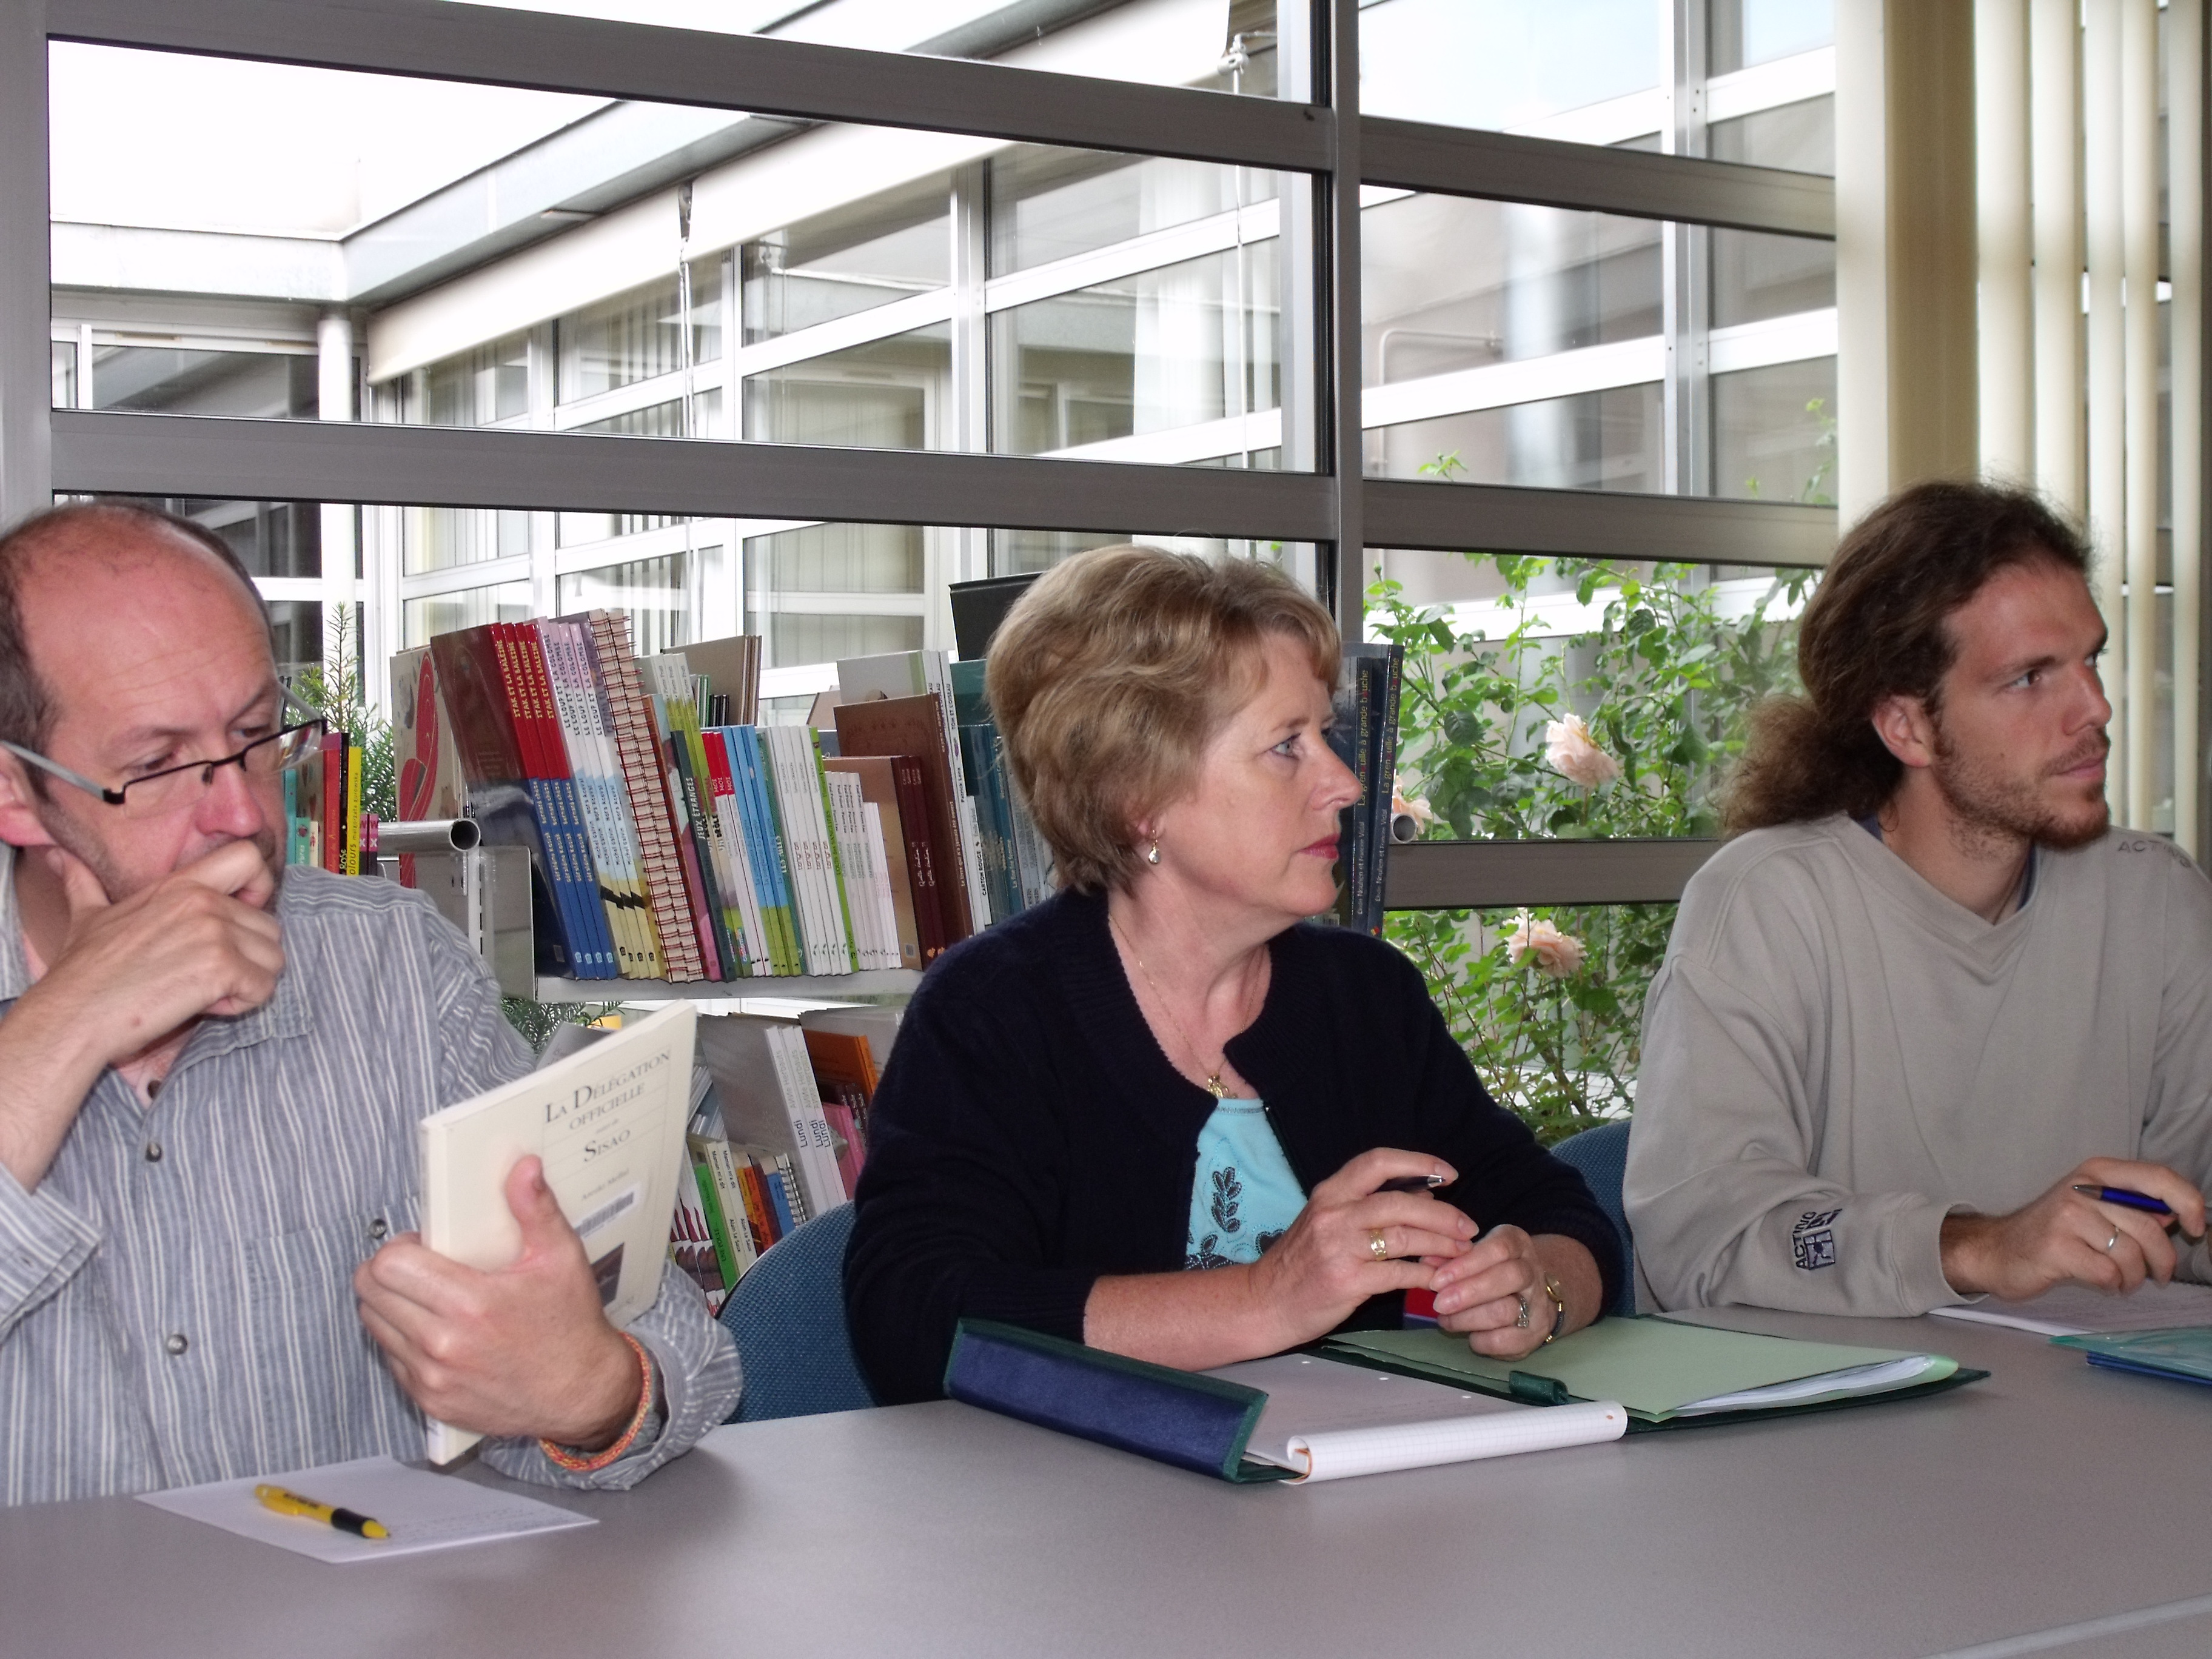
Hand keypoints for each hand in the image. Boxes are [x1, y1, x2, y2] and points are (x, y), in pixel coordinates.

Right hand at [0, 840, 281, 1189]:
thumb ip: (85, 884)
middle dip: (248, 956)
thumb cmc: (81, 973)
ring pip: (274, 958)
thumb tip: (61, 858)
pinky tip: (202, 1006)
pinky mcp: (222, 967)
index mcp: (181, 885)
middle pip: (270, 924)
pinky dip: (241, 1004)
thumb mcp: (88, 916)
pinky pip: (263, 987)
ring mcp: (215, 932)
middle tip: (203, 975)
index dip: (258, 887)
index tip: (239, 914)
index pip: (249, 858)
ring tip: (201, 991)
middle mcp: (204, 901)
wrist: (73, 1015)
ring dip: (246, 982)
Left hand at [354, 1156, 642, 1448]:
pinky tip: (436, 1330)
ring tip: (425, 1296)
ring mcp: (432, 1377)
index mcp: (471, 1304)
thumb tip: (523, 1165)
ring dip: (390, 1304)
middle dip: (385, 1271)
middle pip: (370, 1293)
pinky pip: (391, 1359)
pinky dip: (402, 1340)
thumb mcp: (561, 1258)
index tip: (423, 1245)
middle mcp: (443, 1344)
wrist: (581, 1394)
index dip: (399, 1247)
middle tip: (417, 1266)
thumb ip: (536, 1208)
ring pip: (373, 1326)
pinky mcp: (429, 1401)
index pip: (388, 1266)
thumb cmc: (570, 1324)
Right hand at [1242, 1148, 1475, 1351]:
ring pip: (1404, 1237)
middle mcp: (1334, 1213)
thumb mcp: (1329, 1223)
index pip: (1377, 1161)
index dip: (1418, 1162)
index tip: (1449, 1174)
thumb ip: (1372, 1207)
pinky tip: (1438, 1279)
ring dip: (1440, 1245)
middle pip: (1400, 1202)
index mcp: (1330, 1192)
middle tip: (1468, 1226)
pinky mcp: (1346, 1281)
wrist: (1264, 1302)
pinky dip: (1424, 1275)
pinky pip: (1398, 1274)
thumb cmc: (1301, 1262)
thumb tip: (1426, 1197)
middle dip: (1442, 1214)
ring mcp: (1339, 1247)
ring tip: (1461, 1253)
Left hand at [1429, 1229, 1600, 1359]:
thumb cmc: (1491, 1269)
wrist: (1529, 1297)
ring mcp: (1538, 1304)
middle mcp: (1532, 1270)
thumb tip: (1426, 1260)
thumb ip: (1450, 1257)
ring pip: (1505, 1310)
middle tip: (1439, 1303)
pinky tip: (1468, 1335)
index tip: (1438, 1279)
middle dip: (1468, 1292)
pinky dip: (1481, 1340)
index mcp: (1517, 1243)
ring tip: (1445, 1320)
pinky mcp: (1535, 1334)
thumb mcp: (1474, 1255)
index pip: (1498, 1248)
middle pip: (1508, 1277)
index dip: (1467, 1264)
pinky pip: (1506, 1340)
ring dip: (1468, 1318)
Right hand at [1940, 1157, 2207, 1300]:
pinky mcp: (2055, 1247)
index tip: (2197, 1227)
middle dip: (2163, 1260)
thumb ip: (2133, 1208)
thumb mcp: (2092, 1208)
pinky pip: (2108, 1272)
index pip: (2157, 1177)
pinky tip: (2103, 1282)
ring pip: (2131, 1253)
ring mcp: (2066, 1217)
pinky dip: (2113, 1284)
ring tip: (2123, 1281)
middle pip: (2150, 1226)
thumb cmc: (2052, 1232)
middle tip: (2158, 1275)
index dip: (2188, 1202)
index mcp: (2096, 1173)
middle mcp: (2082, 1189)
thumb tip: (2177, 1216)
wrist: (1997, 1250)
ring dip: (2135, 1277)